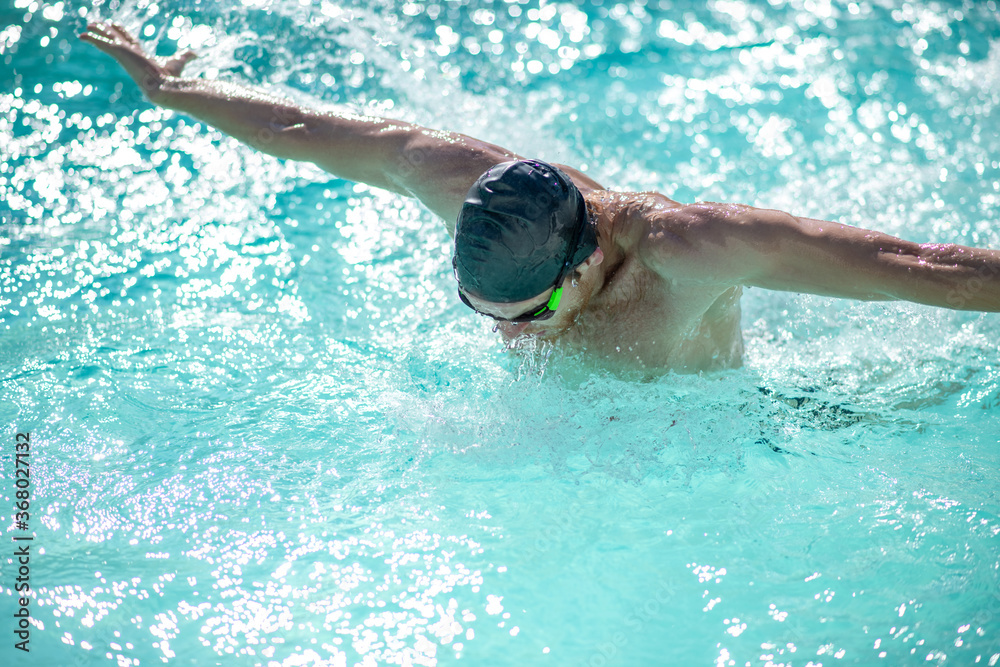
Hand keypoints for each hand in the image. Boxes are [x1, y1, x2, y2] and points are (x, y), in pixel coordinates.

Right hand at [79, 22, 196, 101]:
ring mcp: (124, 54)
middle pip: (116, 39)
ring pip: (108, 40)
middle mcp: (131, 55)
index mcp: (141, 56)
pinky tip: (82, 35)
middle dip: (107, 31)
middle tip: (96, 24)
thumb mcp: (178, 62)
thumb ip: (185, 57)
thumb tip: (196, 55)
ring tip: (88, 26)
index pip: (129, 42)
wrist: (164, 87)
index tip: (115, 25)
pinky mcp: (119, 54)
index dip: (122, 33)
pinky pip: (102, 44)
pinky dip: (92, 39)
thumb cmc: (172, 78)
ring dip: (97, 33)